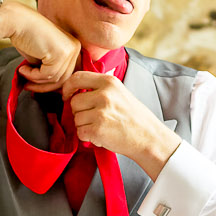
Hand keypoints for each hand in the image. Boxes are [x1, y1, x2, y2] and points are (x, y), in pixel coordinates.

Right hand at [1, 2, 80, 90]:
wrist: (16, 21)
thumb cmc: (26, 36)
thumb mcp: (44, 57)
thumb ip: (52, 70)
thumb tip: (54, 89)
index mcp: (73, 47)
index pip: (68, 74)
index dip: (52, 84)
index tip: (37, 86)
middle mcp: (75, 47)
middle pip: (65, 79)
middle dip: (44, 86)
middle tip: (28, 85)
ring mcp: (69, 50)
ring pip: (56, 79)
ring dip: (37, 80)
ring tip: (24, 72)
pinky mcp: (60, 53)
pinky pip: (48, 75)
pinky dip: (33, 75)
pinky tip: (23, 68)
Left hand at [64, 71, 181, 177]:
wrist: (148, 137)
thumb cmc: (134, 117)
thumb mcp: (120, 92)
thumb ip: (100, 87)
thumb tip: (76, 88)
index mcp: (109, 82)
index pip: (77, 77)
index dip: (68, 87)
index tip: (67, 95)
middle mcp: (104, 95)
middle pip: (74, 101)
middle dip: (79, 111)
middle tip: (93, 117)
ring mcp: (100, 112)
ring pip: (76, 118)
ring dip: (84, 125)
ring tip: (101, 126)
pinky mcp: (97, 129)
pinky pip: (80, 132)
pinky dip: (87, 136)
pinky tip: (100, 135)